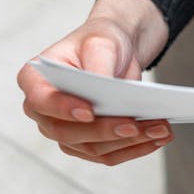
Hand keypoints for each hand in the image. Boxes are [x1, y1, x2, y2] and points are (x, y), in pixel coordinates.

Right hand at [17, 1, 172, 165]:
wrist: (117, 48)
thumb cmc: (101, 40)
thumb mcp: (100, 42)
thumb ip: (97, 66)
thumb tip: (102, 91)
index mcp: (35, 79)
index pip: (42, 99)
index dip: (63, 108)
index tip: (89, 111)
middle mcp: (44, 110)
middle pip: (68, 132)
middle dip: (104, 130)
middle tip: (133, 124)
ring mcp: (64, 130)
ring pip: (92, 147)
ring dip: (127, 142)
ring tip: (158, 129)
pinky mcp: (86, 142)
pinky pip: (108, 154)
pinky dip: (134, 148)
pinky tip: (157, 138)